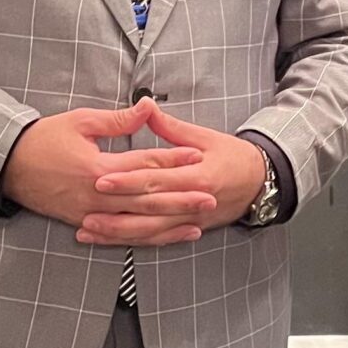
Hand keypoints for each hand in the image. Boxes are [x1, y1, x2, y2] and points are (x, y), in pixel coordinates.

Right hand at [1, 101, 217, 242]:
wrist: (8, 166)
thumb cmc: (43, 139)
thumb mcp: (81, 121)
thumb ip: (118, 120)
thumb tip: (148, 106)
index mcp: (98, 167)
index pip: (143, 164)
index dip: (172, 160)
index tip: (197, 156)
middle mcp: (97, 195)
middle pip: (147, 199)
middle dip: (181, 199)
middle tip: (210, 197)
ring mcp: (90, 213)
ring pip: (137, 223)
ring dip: (168, 224)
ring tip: (197, 223)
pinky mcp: (84, 223)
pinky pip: (120, 234)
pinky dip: (144, 237)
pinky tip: (164, 236)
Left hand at [84, 103, 266, 241]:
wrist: (262, 183)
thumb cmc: (234, 157)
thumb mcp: (206, 137)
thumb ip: (172, 127)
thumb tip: (146, 106)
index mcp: (198, 176)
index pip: (156, 180)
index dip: (127, 180)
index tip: (101, 178)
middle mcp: (194, 203)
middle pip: (149, 210)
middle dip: (116, 211)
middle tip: (86, 208)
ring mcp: (191, 220)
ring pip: (150, 231)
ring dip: (118, 233)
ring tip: (89, 230)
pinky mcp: (189, 229)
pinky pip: (158, 239)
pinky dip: (133, 241)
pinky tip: (111, 240)